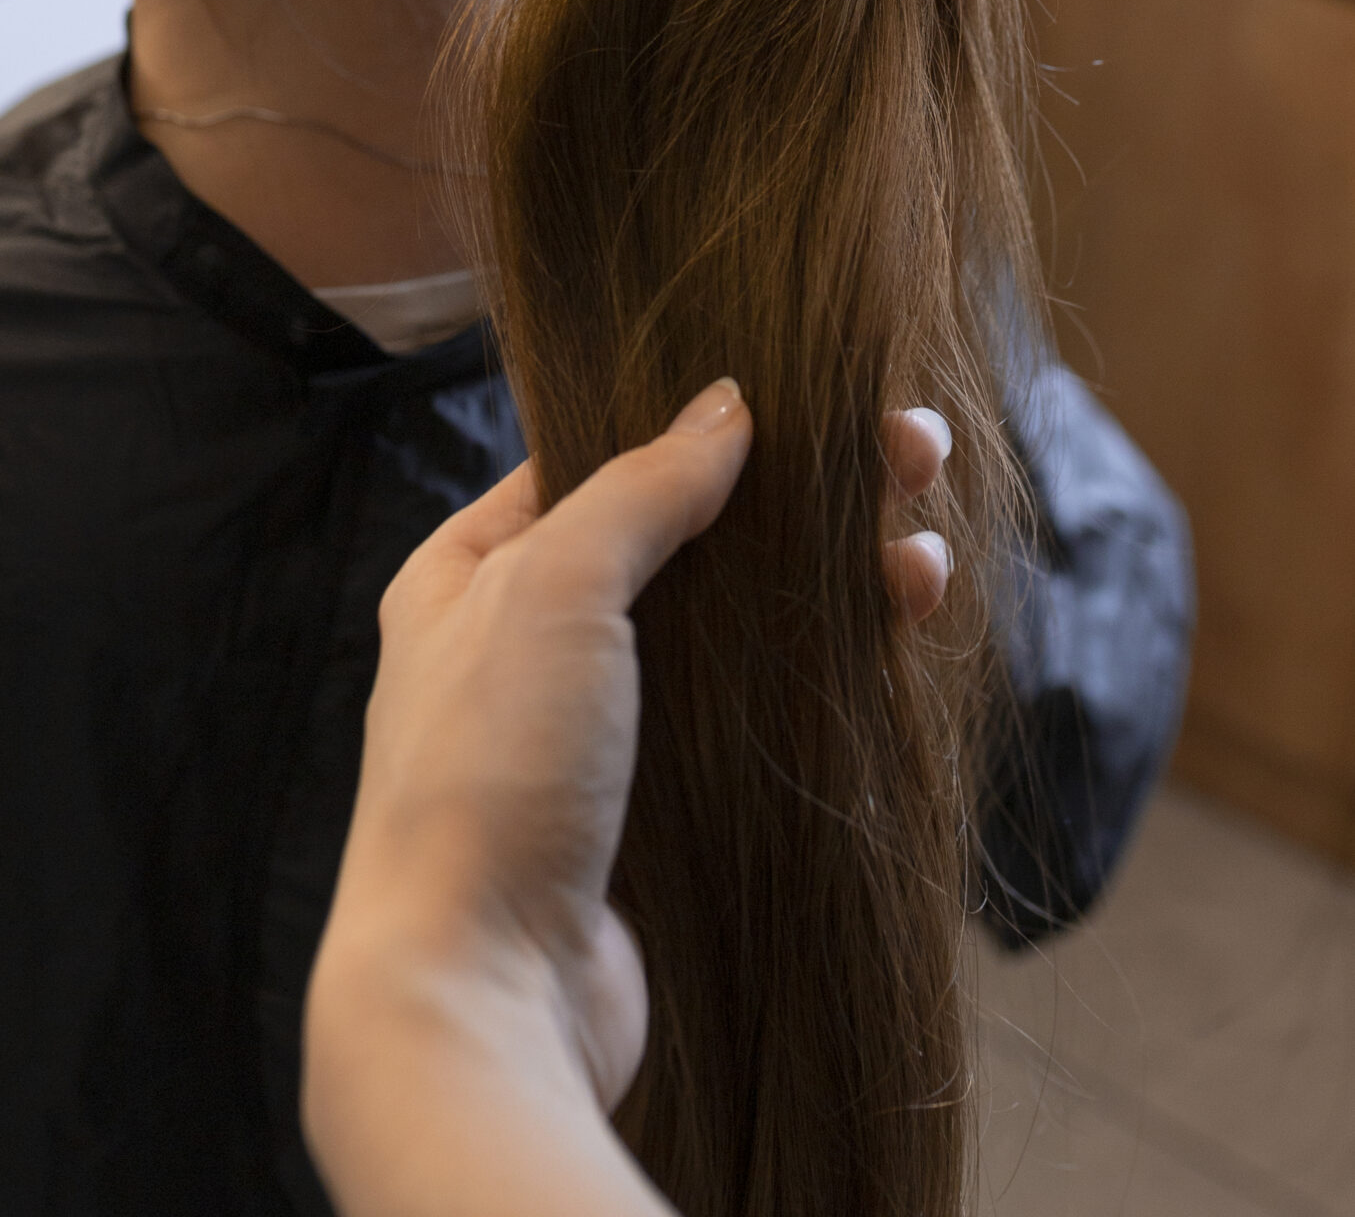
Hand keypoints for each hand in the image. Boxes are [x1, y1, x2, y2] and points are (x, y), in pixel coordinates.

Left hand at [305, 394, 948, 1156]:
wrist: (484, 997)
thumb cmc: (489, 776)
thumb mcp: (555, 588)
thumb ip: (643, 487)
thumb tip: (726, 404)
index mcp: (470, 574)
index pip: (599, 459)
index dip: (703, 423)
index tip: (806, 396)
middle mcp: (531, 643)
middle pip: (691, 535)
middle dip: (801, 491)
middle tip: (907, 449)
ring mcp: (603, 733)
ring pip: (741, 620)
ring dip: (836, 570)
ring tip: (922, 543)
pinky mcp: (667, 811)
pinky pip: (763, 707)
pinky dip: (834, 657)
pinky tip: (901, 617)